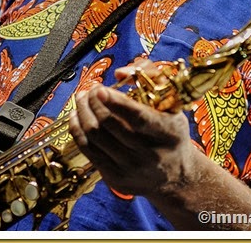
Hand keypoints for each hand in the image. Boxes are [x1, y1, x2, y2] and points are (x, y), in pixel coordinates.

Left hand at [69, 81, 195, 197]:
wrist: (174, 174)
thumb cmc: (170, 130)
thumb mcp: (172, 102)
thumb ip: (150, 76)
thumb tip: (120, 73)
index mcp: (168, 132)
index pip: (138, 118)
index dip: (117, 103)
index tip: (100, 89)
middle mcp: (150, 154)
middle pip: (111, 125)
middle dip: (94, 102)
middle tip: (92, 89)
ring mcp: (131, 168)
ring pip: (95, 137)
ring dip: (83, 112)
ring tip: (82, 98)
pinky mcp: (115, 178)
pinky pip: (88, 150)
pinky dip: (77, 130)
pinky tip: (76, 116)